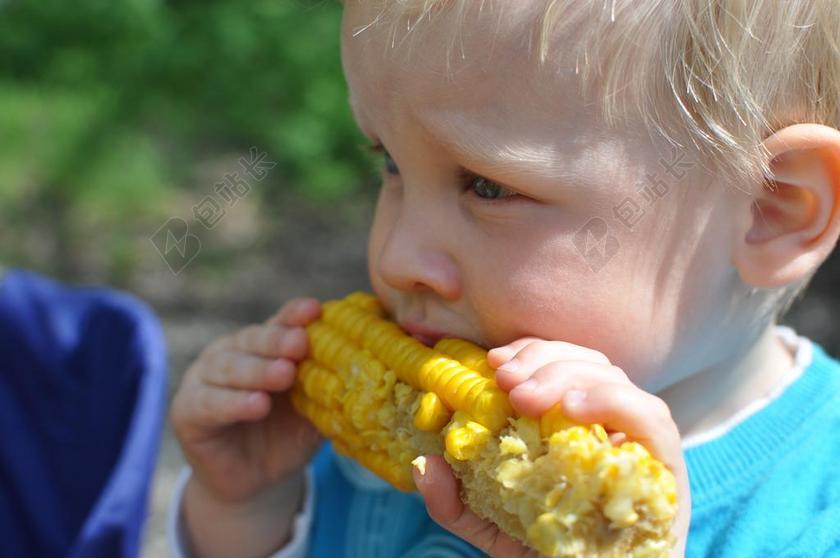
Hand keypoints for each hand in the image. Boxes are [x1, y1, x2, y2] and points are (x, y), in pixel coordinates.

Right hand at [170, 297, 323, 504]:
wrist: (257, 482)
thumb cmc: (289, 435)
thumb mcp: (314, 408)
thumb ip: (331, 384)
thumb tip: (370, 361)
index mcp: (262, 345)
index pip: (278, 323)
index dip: (294, 315)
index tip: (315, 310)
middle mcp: (230, 353)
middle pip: (252, 340)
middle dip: (277, 341)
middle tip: (301, 343)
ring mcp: (204, 379)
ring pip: (229, 368)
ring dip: (258, 370)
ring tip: (284, 374)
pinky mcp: (187, 411)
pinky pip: (210, 404)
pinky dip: (233, 403)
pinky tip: (257, 405)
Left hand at [412, 337, 690, 557]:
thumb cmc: (549, 556)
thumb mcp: (493, 527)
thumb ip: (457, 502)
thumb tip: (425, 465)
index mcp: (576, 423)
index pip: (561, 362)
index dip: (530, 352)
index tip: (493, 361)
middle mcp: (611, 423)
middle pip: (586, 362)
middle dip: (542, 360)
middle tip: (505, 381)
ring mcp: (641, 441)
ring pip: (614, 378)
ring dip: (566, 374)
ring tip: (526, 396)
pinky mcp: (666, 465)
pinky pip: (651, 417)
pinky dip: (613, 401)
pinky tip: (574, 408)